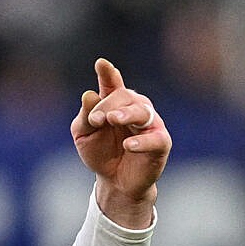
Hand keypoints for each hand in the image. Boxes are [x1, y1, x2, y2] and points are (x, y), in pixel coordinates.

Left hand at [71, 58, 170, 226]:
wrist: (115, 182)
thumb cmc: (101, 152)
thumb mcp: (84, 135)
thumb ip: (85, 117)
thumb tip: (89, 95)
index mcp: (114, 103)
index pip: (112, 84)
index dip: (108, 73)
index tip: (101, 64)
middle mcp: (135, 108)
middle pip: (124, 96)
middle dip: (107, 106)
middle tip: (95, 119)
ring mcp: (150, 124)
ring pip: (142, 111)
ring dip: (126, 114)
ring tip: (113, 120)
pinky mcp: (160, 143)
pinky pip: (155, 138)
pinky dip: (142, 141)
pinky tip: (129, 145)